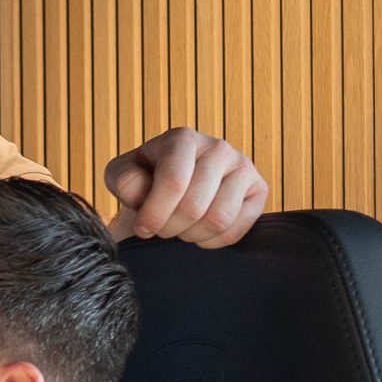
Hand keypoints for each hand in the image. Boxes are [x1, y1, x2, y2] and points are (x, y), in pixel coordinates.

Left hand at [102, 128, 268, 247]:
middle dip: (170, 228)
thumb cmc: (145, 181)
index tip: (141, 229)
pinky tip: (199, 232)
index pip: (174, 182)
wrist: (173, 190)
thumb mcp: (122, 176)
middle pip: (194, 206)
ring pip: (218, 219)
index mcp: (182, 139)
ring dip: (191, 236)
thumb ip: (123, 180)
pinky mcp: (259, 190)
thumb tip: (141, 192)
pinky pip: (236, 230)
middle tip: (161, 228)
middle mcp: (217, 147)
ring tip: (179, 229)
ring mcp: (242, 167)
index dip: (155, 214)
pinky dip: (212, 242)